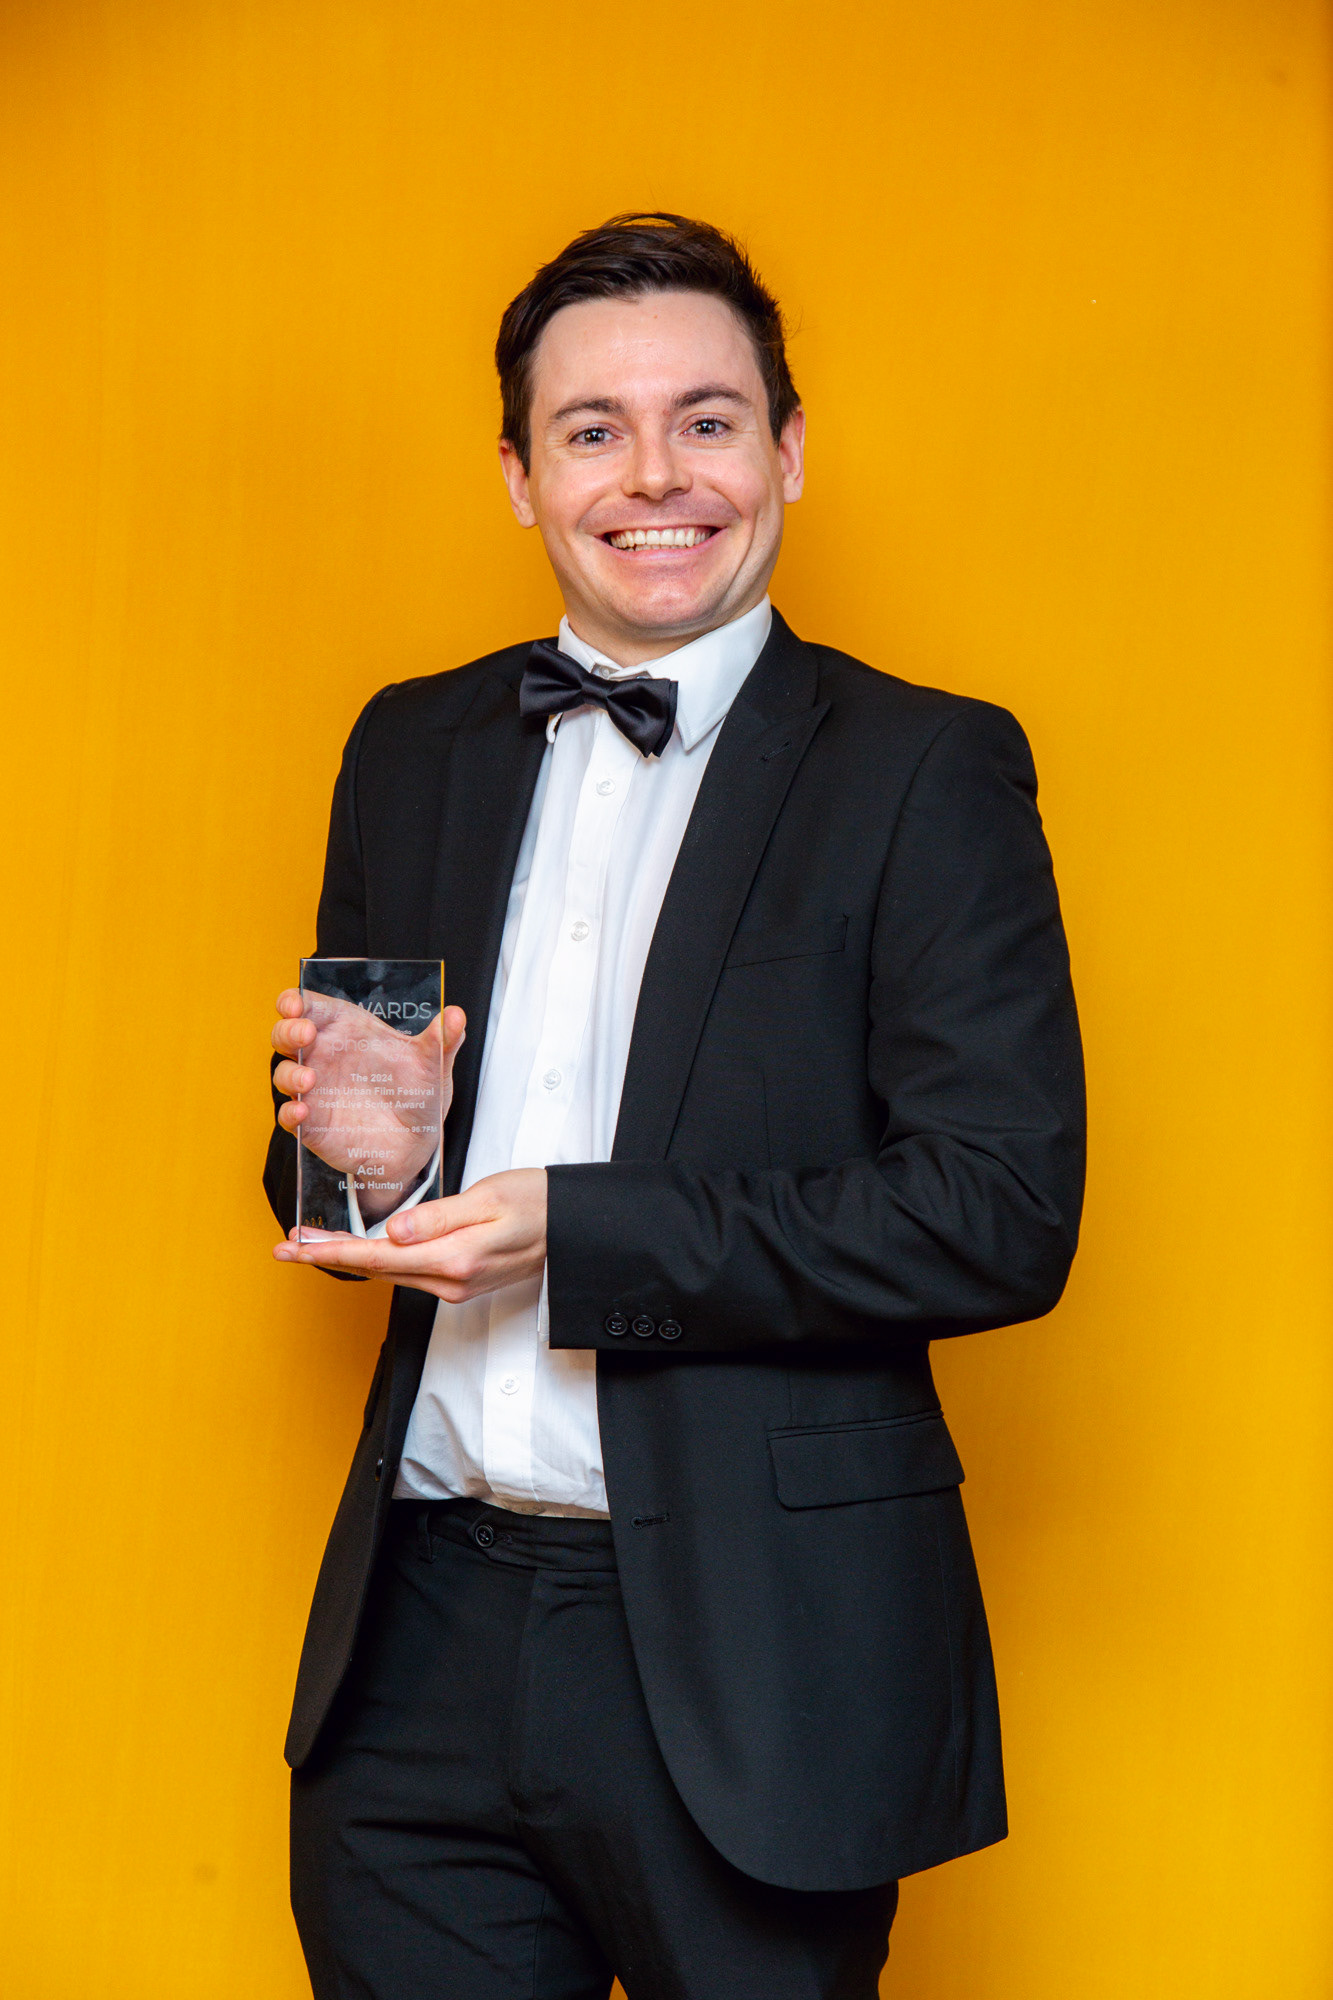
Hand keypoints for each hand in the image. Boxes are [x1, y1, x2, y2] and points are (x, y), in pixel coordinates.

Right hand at [271, 989, 466, 1222]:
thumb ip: (442, 1040)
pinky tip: (303, 1111)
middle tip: (304, 1035)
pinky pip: (289, 1115)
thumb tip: (457, 1015)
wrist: (419, 1144)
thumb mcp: (433, 1064)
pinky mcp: (312, 1123)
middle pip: (286, 1034)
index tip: (295, 1005)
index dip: (294, 1002)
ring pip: (283, 1073)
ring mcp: (315, 1090)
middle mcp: (324, 1056)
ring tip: (309, 1079)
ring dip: (289, 1073)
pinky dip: (290, 1112)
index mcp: (347, 1031)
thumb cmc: (418, 1093)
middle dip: (287, 1030)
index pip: (310, 1006)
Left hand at [273, 1168, 547, 1302]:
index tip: (294, 1246)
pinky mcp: (461, 1281)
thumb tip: (392, 1234)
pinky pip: (408, 1273)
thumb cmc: (538, 1203)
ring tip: (313, 1244)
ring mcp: (456, 1285)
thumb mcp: (488, 1199)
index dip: (330, 1252)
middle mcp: (451, 1280)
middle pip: (374, 1271)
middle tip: (287, 1245)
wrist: (575, 1226)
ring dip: (349, 1260)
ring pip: (389, 1274)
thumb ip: (438, 1218)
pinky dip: (377, 1263)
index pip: (376, 1259)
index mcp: (454, 1258)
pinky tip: (362, 1251)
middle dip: (328, 1257)